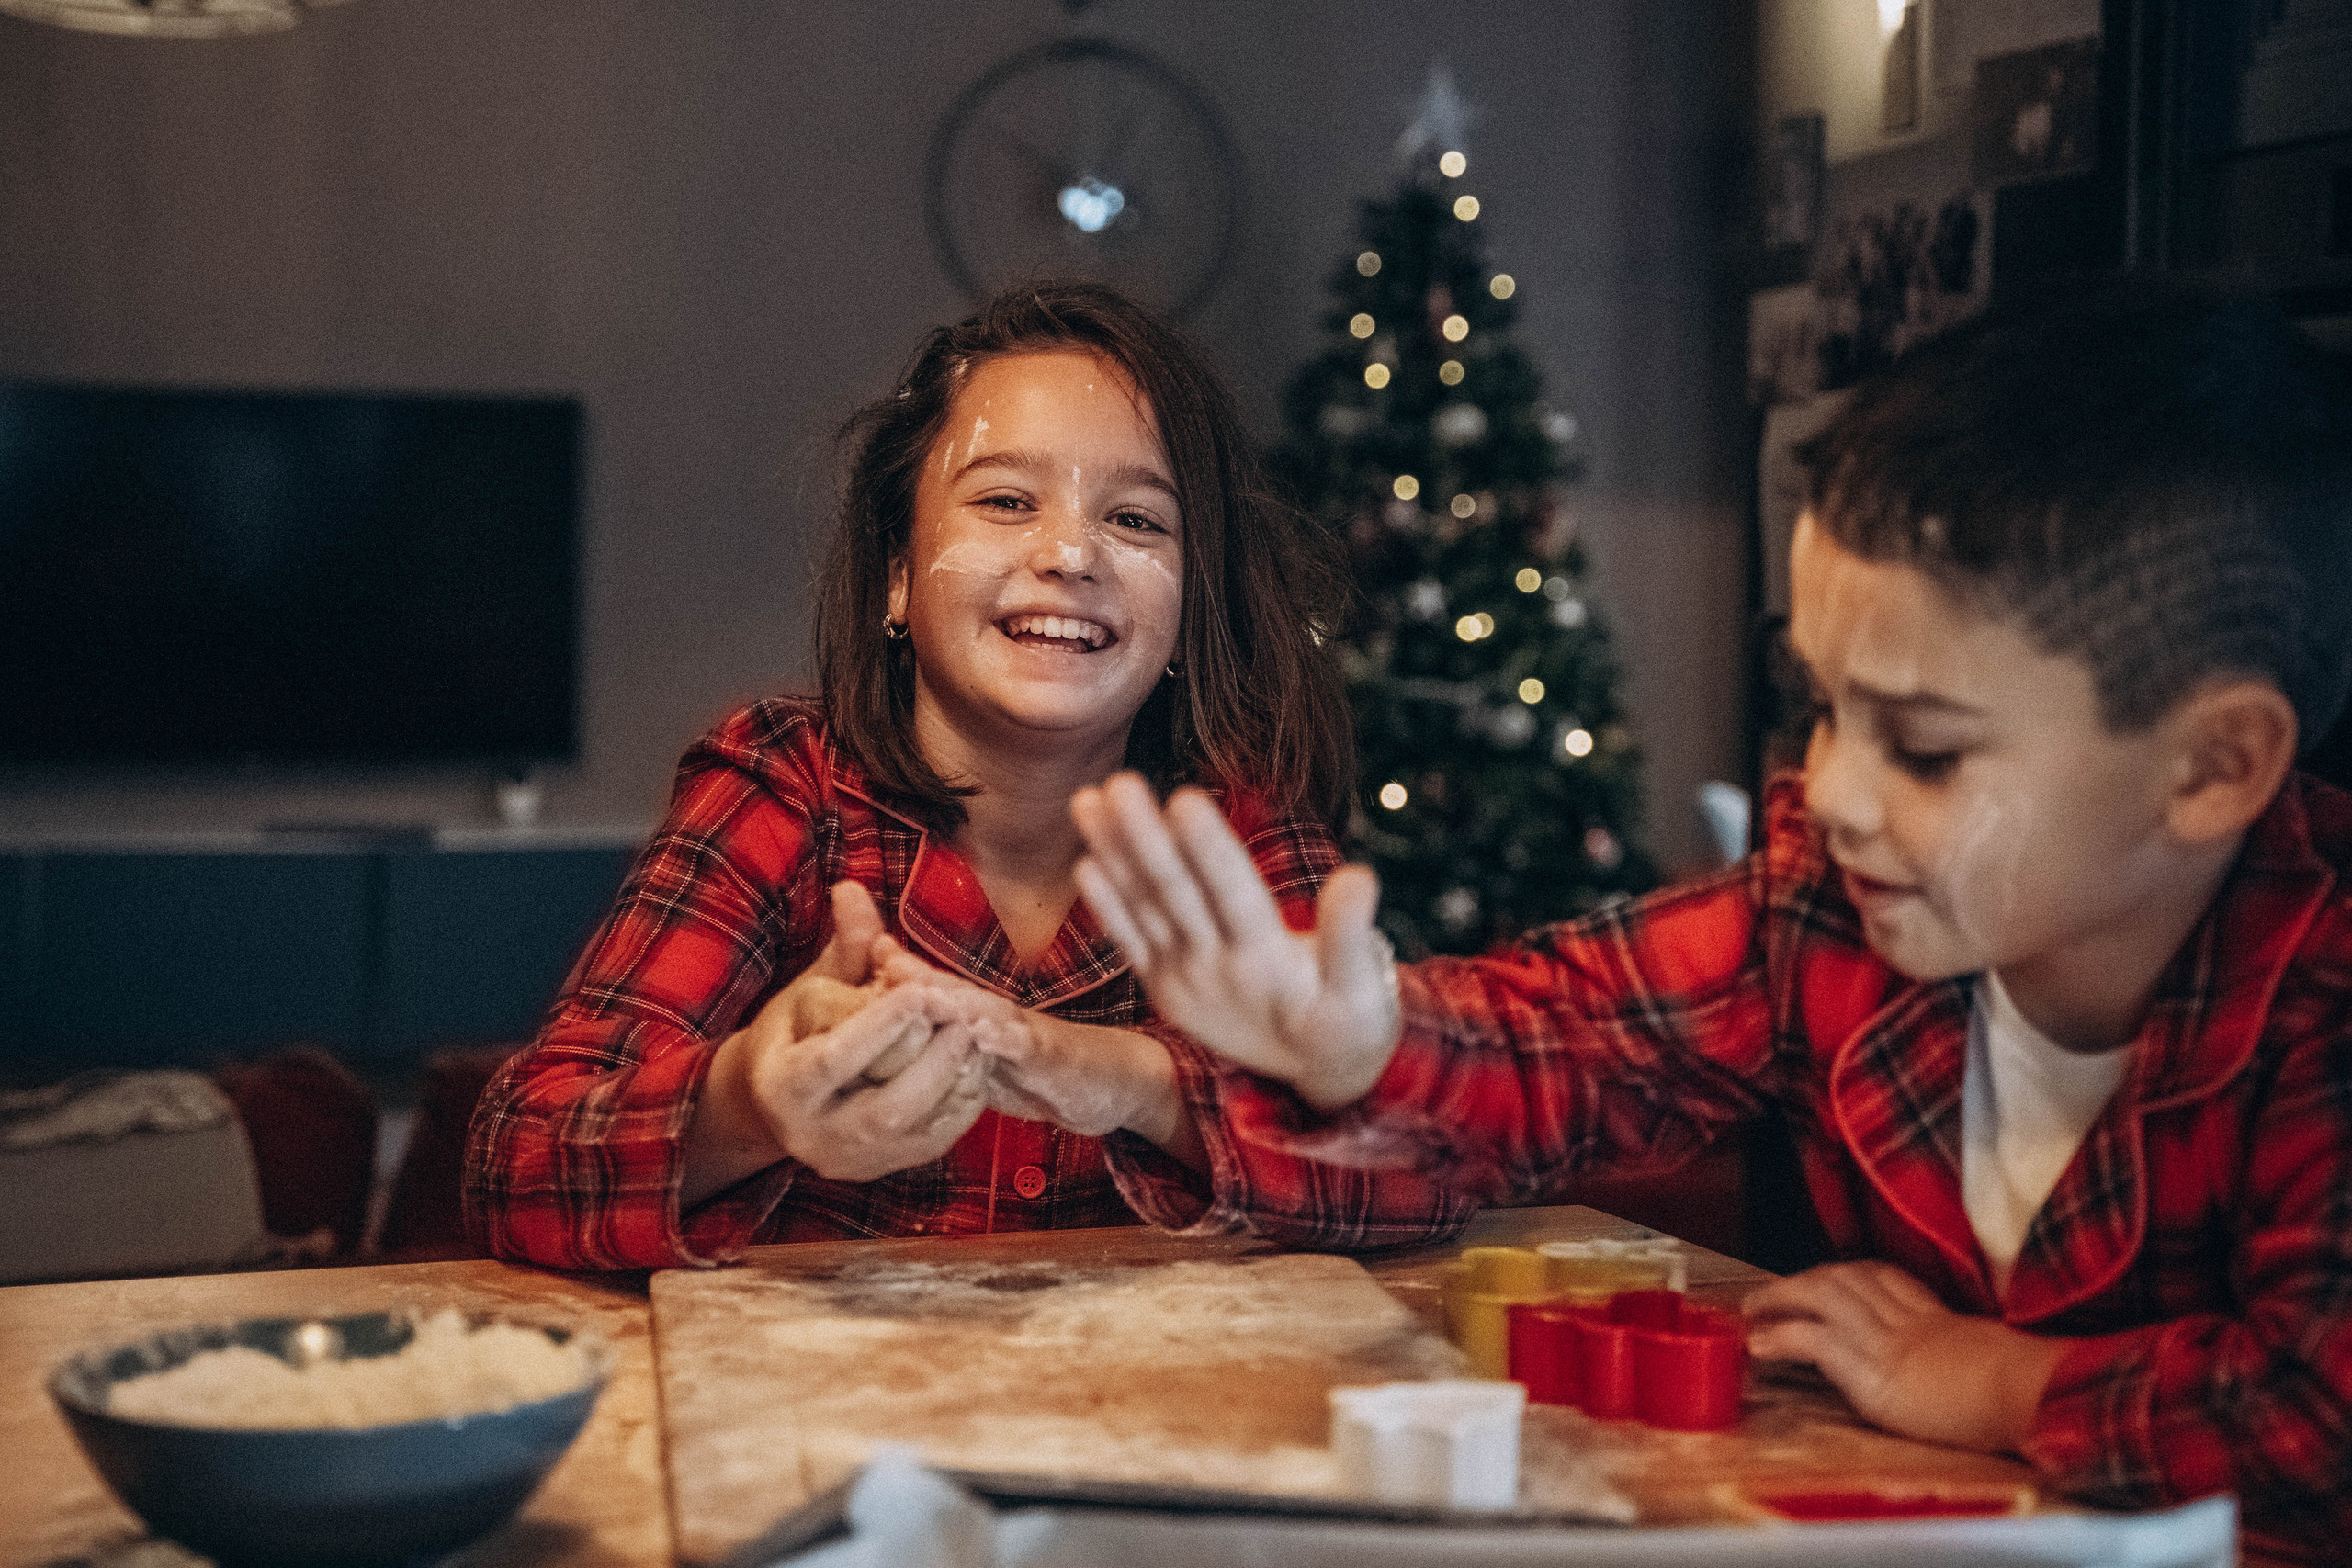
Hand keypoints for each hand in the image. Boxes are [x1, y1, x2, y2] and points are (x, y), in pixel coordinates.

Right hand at [680, 882, 990, 1202]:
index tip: (921, 989)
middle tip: (965, 1013)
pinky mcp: (883, 1169)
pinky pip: (933, 1142)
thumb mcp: (814, 989)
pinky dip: (960, 1103)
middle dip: (932, 1058)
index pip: (835, 1059)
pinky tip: (976, 1065)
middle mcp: (811, 1136)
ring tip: (977, 1033)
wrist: (779, 1104)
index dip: (882, 1025)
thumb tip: (852, 887)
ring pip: (917, 1128)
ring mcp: (851, 1161)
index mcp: (782, 1087)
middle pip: (886, 1105)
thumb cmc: (798, 1032)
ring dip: (955, 1079)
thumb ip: (843, 946)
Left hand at [870, 944, 1199, 1162]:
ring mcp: (1027, 1033)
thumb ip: (944, 1044)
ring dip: (955, 998)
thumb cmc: (1042, 1070)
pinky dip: (1006, 1038)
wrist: (1114, 1082)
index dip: (899, 973)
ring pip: (987, 1011)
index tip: (865, 950)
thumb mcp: (983, 1061)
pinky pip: (1028, 1046)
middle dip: (916, 973)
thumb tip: (895, 1037)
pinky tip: (984, 1033)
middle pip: (953, 991)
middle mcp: (999, 1017)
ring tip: (923, 989)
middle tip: (880, 953)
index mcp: (977, 1019)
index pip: (933, 992)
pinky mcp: (1054, 1057)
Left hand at [1069, 772, 1400, 1111]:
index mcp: (1268, 962)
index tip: (1184, 799)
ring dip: (1113, 854)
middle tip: (1119, 783)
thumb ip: (1349, 932)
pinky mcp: (1166, 987)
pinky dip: (1107, 907)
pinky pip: (1131, 943)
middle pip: (1177, 894)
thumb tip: (1358, 875)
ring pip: (1144, 908)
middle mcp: (1217, 968)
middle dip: (1145, 838)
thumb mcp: (1362, 985)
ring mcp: (1185, 979)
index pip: (1235, 894)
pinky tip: (1084, 863)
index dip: (1209, 850)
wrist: (1319, 1075)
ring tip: (1086, 801)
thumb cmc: (1350, 1017)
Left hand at [1743, 1261, 2069, 1453]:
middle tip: (1773, 1290)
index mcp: (1940, 1318)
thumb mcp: (2000, 1366)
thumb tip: (1978, 1382)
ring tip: (1753, 1310)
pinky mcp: (1871, 1366)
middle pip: (1845, 1278)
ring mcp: (1887, 1339)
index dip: (1852, 1276)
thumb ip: (1972, 1362)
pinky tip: (1761, 1343)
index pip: (1885, 1279)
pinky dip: (1782, 1335)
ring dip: (1780, 1298)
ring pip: (1822, 1297)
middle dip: (1804, 1280)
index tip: (1831, 1277)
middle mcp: (1908, 1320)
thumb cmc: (2029, 1389)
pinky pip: (1814, 1338)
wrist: (2032, 1393)